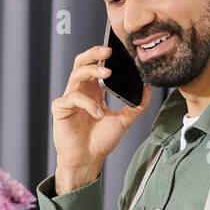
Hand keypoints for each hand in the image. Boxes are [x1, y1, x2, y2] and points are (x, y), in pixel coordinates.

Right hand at [51, 45, 150, 188]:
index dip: (102, 54)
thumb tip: (148, 88)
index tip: (117, 49)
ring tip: (106, 74)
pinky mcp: (61, 109)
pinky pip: (73, 98)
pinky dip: (88, 103)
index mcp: (93, 91)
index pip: (95, 64)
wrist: (87, 160)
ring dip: (91, 71)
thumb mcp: (123, 121)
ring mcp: (70, 99)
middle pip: (81, 62)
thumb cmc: (100, 141)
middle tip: (108, 51)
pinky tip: (98, 113)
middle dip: (93, 53)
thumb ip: (136, 105)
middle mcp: (80, 91)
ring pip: (76, 74)